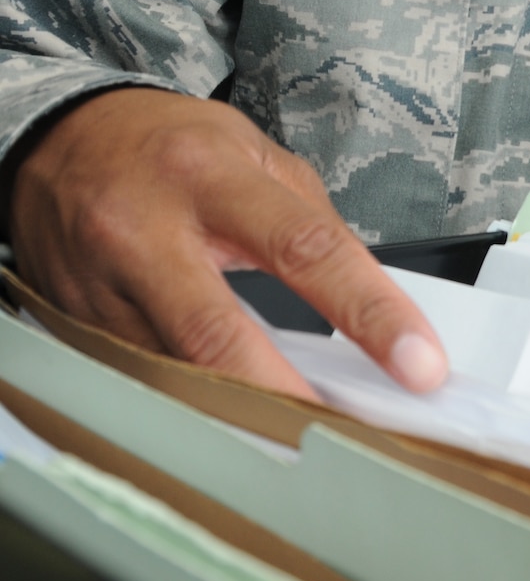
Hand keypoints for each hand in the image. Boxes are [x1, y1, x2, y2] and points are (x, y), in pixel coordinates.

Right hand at [7, 89, 447, 398]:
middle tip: (350, 435)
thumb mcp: (248, 150)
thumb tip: (371, 294)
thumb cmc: (165, 144)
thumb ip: (308, 217)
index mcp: (211, 175)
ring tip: (303, 443)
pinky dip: (194, 404)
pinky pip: (144, 381)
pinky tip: (232, 419)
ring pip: (176, 374)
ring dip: (243, 415)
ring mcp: (104, 284)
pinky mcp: (77, 325)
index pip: (307, 248)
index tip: (418, 363)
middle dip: (289, 395)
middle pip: (221, 334)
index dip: (370, 312)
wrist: (61, 136)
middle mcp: (150, 230)